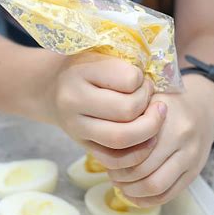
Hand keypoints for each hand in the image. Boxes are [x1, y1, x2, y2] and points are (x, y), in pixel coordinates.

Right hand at [50, 52, 166, 149]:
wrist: (52, 88)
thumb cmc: (87, 68)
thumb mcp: (102, 54)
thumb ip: (126, 65)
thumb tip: (160, 82)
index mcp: (80, 71)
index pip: (128, 79)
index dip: (144, 81)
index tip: (142, 80)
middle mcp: (74, 101)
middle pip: (127, 111)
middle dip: (149, 106)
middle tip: (152, 101)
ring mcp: (77, 127)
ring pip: (122, 138)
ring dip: (148, 130)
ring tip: (155, 118)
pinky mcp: (84, 146)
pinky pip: (116, 160)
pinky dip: (138, 153)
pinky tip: (147, 140)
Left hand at [96, 74, 213, 206]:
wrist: (203, 108)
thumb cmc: (166, 103)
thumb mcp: (146, 98)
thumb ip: (127, 115)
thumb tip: (101, 140)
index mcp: (165, 118)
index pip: (132, 148)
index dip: (114, 158)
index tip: (105, 157)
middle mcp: (181, 138)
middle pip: (142, 170)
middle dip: (121, 177)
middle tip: (111, 174)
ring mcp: (191, 158)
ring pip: (156, 186)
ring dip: (133, 191)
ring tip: (122, 184)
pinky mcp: (195, 172)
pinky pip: (169, 194)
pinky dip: (148, 200)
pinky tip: (135, 194)